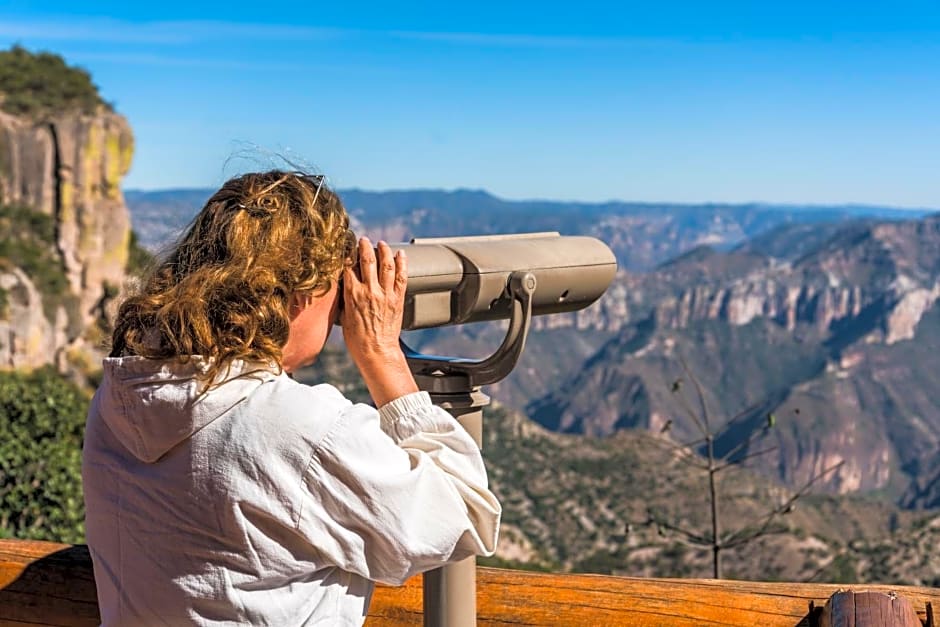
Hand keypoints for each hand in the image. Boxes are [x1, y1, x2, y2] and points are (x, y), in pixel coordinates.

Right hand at [340, 237, 418, 405]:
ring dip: (383, 250)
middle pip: (367, 260)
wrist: (376, 351)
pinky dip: (402, 263)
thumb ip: (345, 299)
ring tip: (381, 243)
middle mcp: (369, 291)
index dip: (347, 254)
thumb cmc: (357, 339)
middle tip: (363, 240)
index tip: (346, 247)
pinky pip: (401, 276)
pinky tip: (400, 255)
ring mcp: (385, 294)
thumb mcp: (344, 316)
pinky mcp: (397, 299)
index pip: (348, 267)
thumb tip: (344, 287)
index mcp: (352, 294)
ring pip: (386, 264)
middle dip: (365, 246)